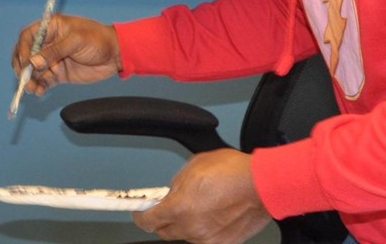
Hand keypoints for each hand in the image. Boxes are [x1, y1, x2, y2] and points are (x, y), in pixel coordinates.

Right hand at [11, 13, 121, 94]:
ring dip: (29, 80)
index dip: (22, 49)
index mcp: (51, 28)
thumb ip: (54, 52)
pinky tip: (39, 92)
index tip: (24, 63)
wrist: (116, 55)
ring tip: (33, 89)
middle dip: (23, 67)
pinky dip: (38, 87)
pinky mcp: (58, 73)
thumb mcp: (76, 41)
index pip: (28, 37)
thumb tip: (32, 63)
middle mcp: (48, 43)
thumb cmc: (98, 39)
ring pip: (33, 71)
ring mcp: (52, 60)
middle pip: (26, 55)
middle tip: (25, 79)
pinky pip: (43, 81)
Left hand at [132, 149, 270, 243]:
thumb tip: (171, 192)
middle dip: (162, 219)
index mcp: (180, 207)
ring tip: (197, 205)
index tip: (139, 211)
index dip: (140, 215)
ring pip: (185, 236)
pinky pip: (204, 239)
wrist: (261, 184)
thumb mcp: (194, 166)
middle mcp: (192, 228)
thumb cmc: (232, 171)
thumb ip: (177, 183)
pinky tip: (211, 214)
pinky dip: (203, 229)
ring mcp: (208, 239)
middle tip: (166, 207)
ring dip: (184, 224)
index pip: (148, 220)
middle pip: (164, 232)